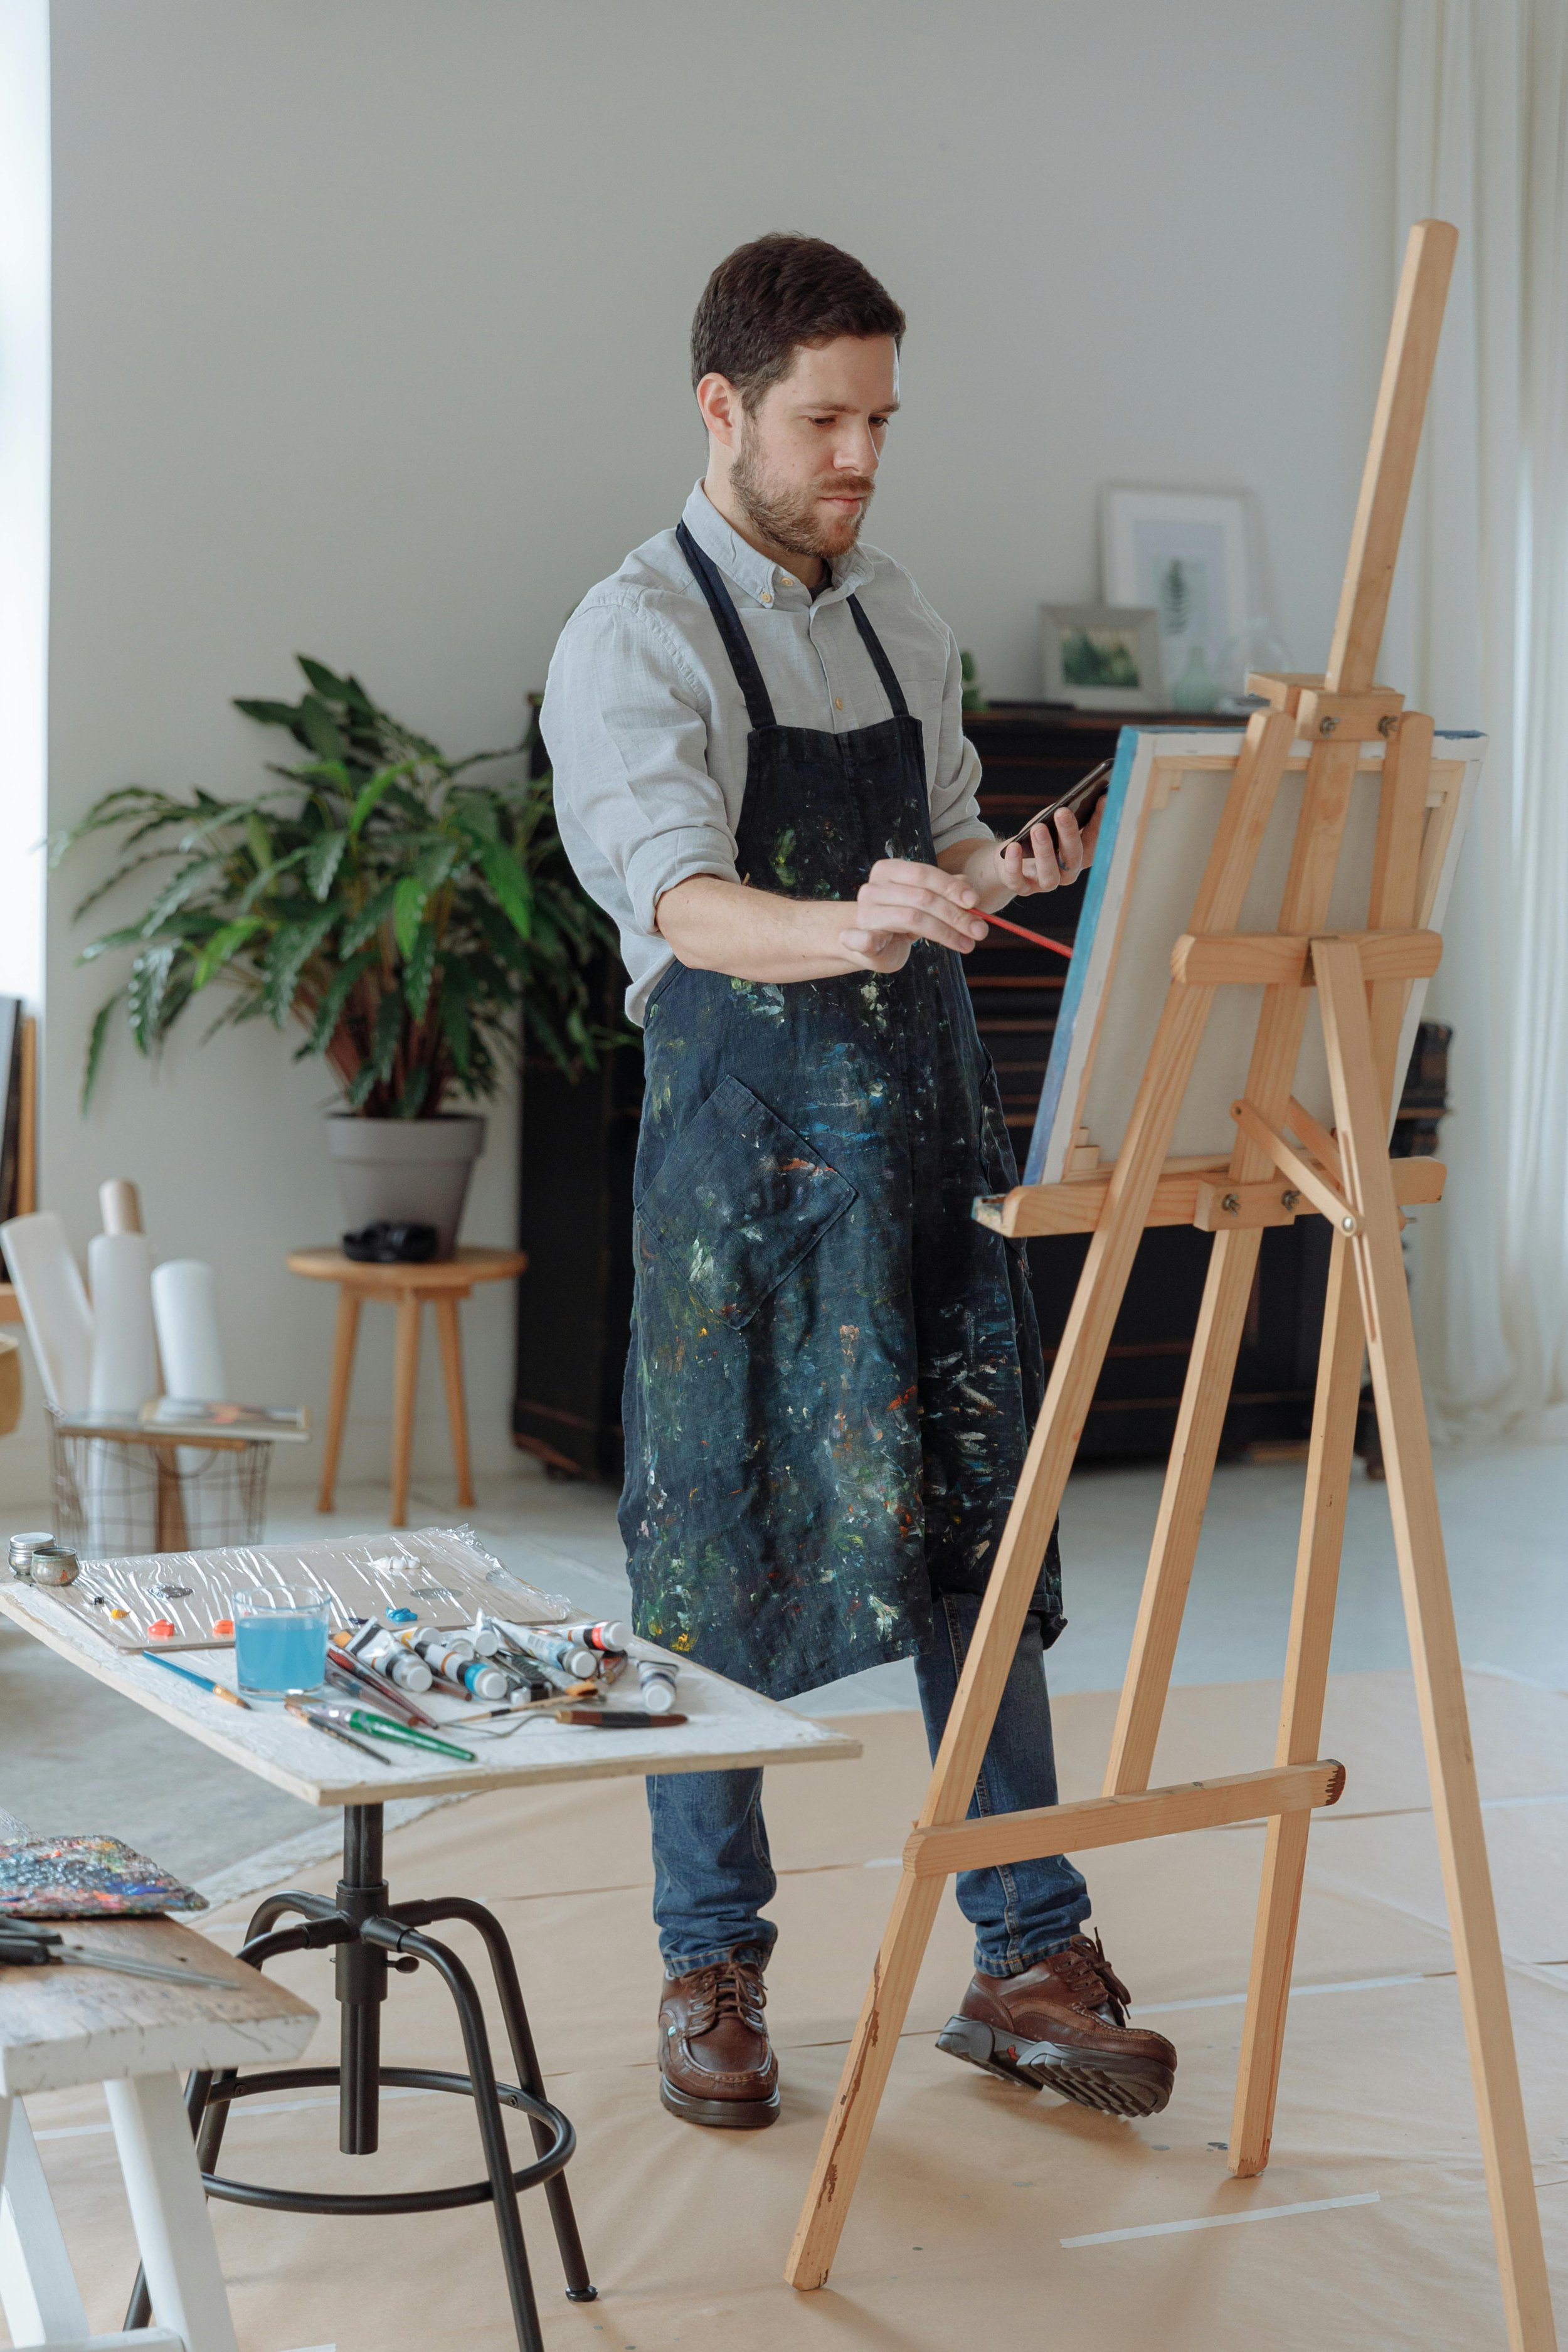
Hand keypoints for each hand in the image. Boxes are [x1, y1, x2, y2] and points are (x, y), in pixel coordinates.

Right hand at [838, 857, 990, 970]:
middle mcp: (874, 887)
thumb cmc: (902, 919)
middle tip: (980, 930)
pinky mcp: (859, 938)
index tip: (975, 901)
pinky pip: (868, 939)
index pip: (924, 873)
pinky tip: (892, 944)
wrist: (870, 945)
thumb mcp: (926, 901)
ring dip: (945, 933)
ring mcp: (865, 912)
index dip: (951, 886)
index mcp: (889, 870)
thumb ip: (946, 892)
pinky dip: (872, 940)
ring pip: (912, 918)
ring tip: (967, 944)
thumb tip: (970, 893)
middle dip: (955, 915)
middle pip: (922, 897)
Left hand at [996, 799, 1103, 898]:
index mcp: (1079, 856)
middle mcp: (1066, 873)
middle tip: (1063, 812)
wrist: (1008, 858)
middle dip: (1069, 835)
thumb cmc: (1035, 837)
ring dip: (1045, 851)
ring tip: (1038, 828)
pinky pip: (1018, 880)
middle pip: (1074, 858)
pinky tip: (1014, 846)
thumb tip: (1073, 799)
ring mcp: (1044, 883)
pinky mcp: (1021, 887)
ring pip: (1050, 875)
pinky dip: (1015, 864)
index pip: (1094, 842)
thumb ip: (1063, 815)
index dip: (1099, 823)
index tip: (1102, 799)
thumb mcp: (1050, 824)